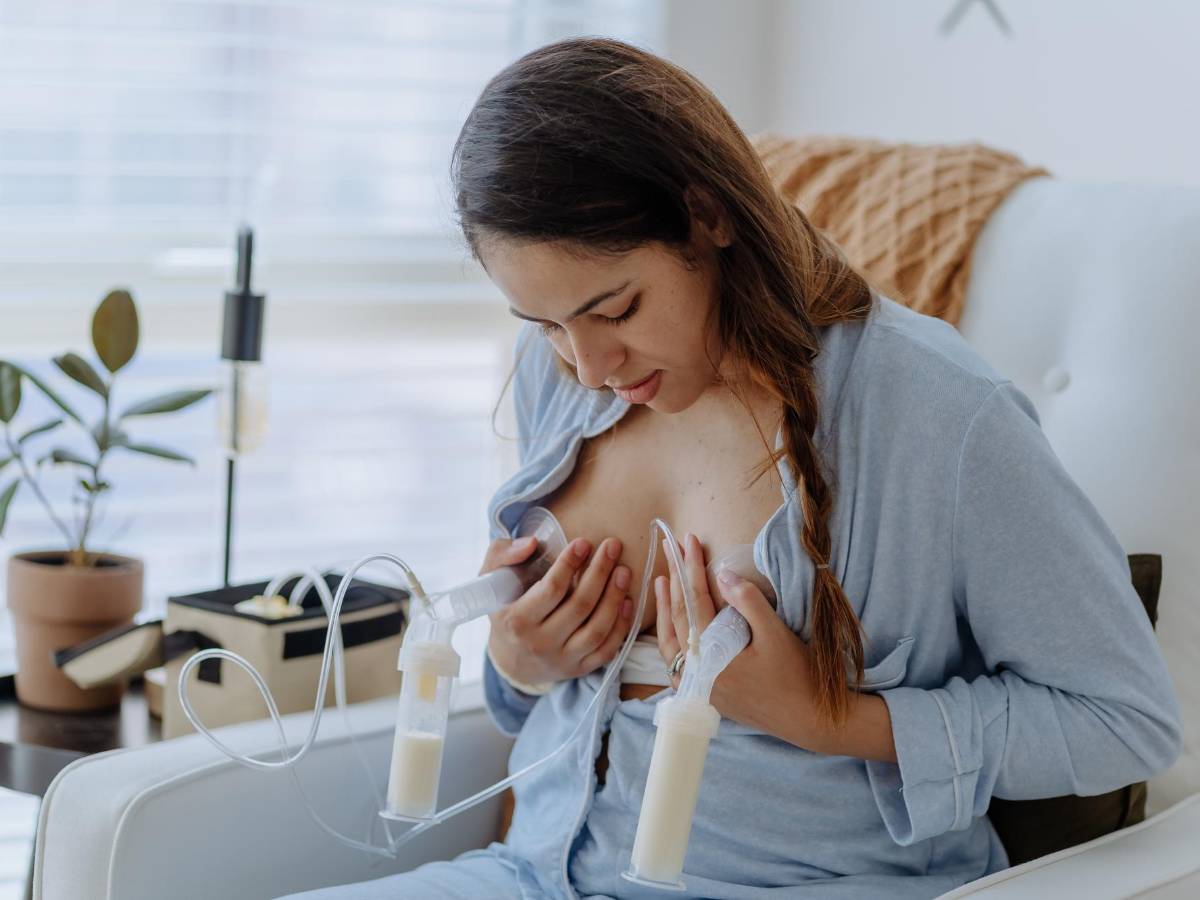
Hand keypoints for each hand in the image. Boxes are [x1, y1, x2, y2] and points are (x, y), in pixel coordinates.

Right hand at [483, 535, 632, 686]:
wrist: (511, 658)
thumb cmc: (505, 608)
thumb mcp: (492, 579)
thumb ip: (504, 554)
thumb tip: (532, 543)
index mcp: (517, 620)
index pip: (550, 590)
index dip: (569, 564)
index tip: (583, 543)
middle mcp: (540, 643)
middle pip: (579, 606)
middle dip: (600, 572)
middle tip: (612, 546)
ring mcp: (562, 659)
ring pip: (597, 629)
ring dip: (614, 597)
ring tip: (623, 571)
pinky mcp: (580, 668)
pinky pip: (607, 649)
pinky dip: (621, 625)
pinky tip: (627, 601)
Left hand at [654, 532, 822, 744]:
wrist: (809, 720)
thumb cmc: (797, 676)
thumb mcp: (776, 634)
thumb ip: (748, 602)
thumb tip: (722, 573)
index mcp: (712, 657)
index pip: (695, 602)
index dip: (691, 568)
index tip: (690, 540)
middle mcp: (697, 674)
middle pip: (676, 619)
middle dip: (674, 581)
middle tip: (670, 549)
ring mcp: (698, 688)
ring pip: (669, 643)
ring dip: (665, 610)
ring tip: (663, 581)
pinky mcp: (705, 695)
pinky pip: (677, 661)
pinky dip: (671, 636)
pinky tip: (673, 624)